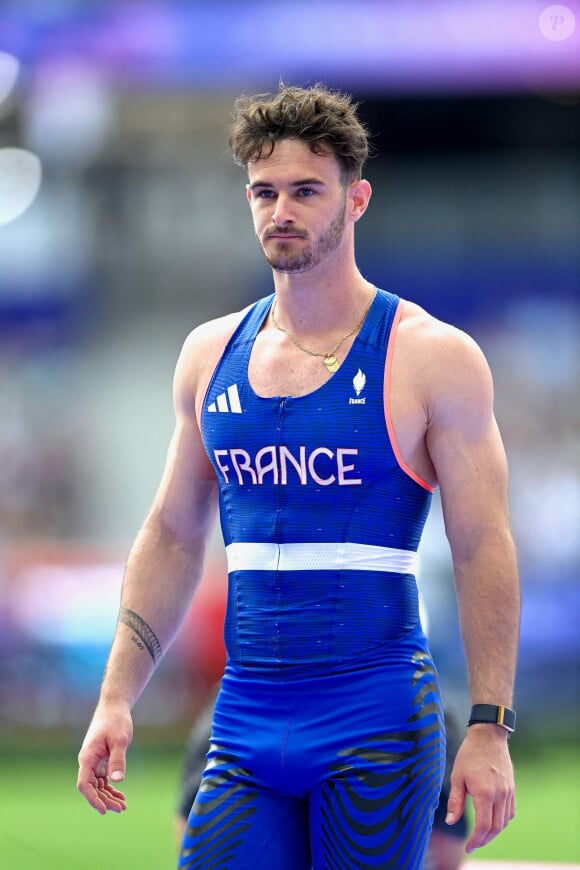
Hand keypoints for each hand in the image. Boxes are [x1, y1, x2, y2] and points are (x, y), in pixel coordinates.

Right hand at [77, 704, 133, 813]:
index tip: (104, 810)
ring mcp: (93, 762)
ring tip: (123, 806)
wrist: (114, 707)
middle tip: (122, 809)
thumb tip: (117, 780)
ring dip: (108, 796)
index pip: (85, 784)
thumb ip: (117, 760)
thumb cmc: (116, 721)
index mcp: (87, 757)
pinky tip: (120, 795)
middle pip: (92, 788)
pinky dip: (110, 787)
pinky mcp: (101, 760)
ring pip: (98, 785)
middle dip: (105, 800)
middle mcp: (87, 761)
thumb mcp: (120, 740)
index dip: (93, 799)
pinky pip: (103, 779)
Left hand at [445, 724, 514, 853]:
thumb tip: (450, 822)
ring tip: (481, 835)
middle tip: (474, 845)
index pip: (483, 826)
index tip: (469, 847)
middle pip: (496, 828)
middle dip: (485, 840)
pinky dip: (502, 821)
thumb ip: (455, 801)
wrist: (488, 736)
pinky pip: (510, 812)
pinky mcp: (512, 788)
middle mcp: (500, 795)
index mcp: (485, 793)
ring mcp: (509, 792)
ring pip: (504, 822)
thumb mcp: (457, 776)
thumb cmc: (469, 754)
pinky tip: (493, 822)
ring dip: (494, 832)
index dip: (476, 840)